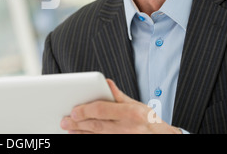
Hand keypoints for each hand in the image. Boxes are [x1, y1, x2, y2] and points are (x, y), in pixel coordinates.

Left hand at [60, 79, 181, 133]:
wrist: (163, 138)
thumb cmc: (149, 120)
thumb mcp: (137, 105)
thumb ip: (118, 95)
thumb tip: (106, 82)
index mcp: (131, 113)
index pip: (102, 110)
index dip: (85, 110)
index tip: (73, 110)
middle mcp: (127, 128)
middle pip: (96, 125)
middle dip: (77, 123)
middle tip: (64, 120)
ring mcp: (124, 138)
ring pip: (97, 136)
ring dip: (80, 133)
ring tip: (69, 129)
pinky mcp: (120, 143)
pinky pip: (101, 142)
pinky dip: (89, 139)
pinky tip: (80, 136)